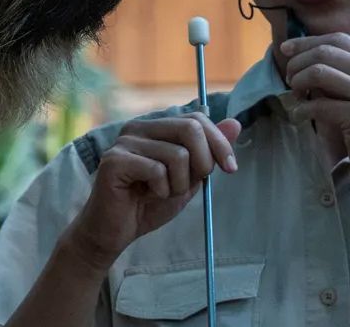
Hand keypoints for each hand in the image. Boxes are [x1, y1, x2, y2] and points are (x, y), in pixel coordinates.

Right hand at [64, 113, 239, 269]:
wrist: (115, 232)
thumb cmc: (149, 204)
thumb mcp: (189, 179)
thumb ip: (208, 152)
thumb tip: (235, 123)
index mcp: (155, 127)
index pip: (196, 119)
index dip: (219, 143)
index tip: (230, 169)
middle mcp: (138, 127)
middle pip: (190, 129)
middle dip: (202, 163)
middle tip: (188, 187)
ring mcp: (124, 142)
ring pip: (177, 154)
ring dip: (179, 184)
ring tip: (161, 193)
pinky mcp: (114, 161)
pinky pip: (157, 171)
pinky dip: (161, 191)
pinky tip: (146, 196)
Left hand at [280, 34, 349, 197]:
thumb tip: (309, 63)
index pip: (340, 39)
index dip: (308, 42)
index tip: (287, 50)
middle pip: (327, 51)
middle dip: (298, 62)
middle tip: (288, 78)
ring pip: (320, 72)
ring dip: (298, 82)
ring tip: (294, 96)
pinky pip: (319, 104)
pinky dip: (301, 110)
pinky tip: (299, 117)